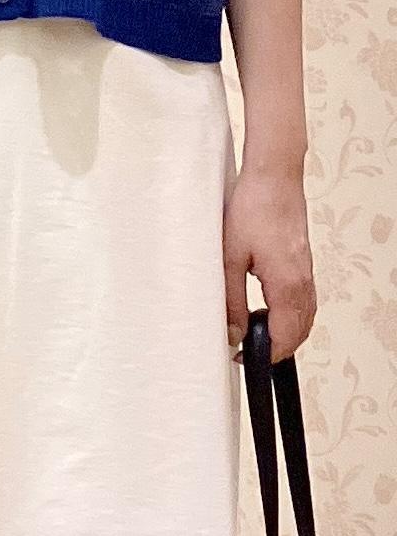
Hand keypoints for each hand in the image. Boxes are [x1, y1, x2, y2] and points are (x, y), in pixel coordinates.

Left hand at [223, 163, 316, 364]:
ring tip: (255, 333)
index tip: (243, 358)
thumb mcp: (230, 257)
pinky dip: (291, 316)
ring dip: (285, 333)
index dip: (264, 354)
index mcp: (286, 285)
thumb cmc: (251, 209)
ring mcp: (306, 272)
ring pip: (304, 318)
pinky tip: (269, 310)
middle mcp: (303, 282)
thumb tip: (233, 332)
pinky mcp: (303, 263)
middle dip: (276, 349)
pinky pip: (304, 301)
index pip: (284, 338)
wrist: (273, 176)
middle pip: (299, 333)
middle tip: (247, 350)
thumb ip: (231, 299)